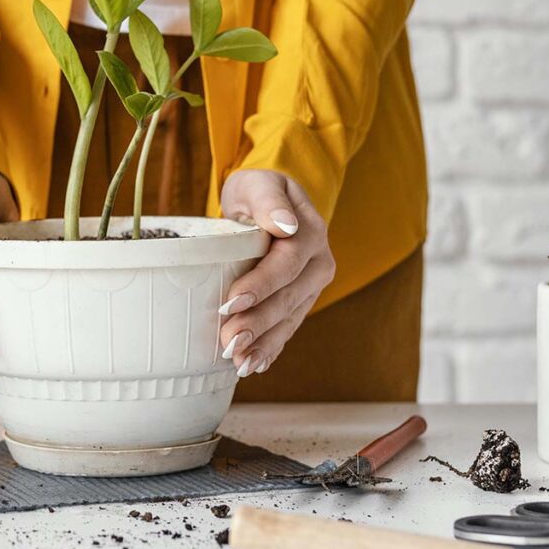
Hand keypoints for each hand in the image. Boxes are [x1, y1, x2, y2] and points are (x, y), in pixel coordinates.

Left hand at [219, 169, 334, 376]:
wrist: (271, 204)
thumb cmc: (258, 192)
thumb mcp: (259, 185)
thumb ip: (270, 201)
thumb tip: (286, 225)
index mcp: (311, 232)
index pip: (288, 262)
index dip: (262, 284)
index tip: (232, 301)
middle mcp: (318, 262)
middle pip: (290, 296)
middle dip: (259, 321)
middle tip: (229, 341)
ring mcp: (312, 285)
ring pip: (290, 317)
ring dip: (264, 341)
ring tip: (239, 361)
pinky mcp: (301, 301)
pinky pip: (288, 326)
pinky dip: (271, 347)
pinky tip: (255, 364)